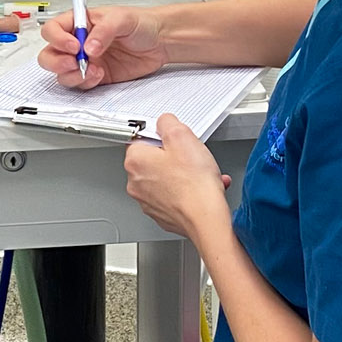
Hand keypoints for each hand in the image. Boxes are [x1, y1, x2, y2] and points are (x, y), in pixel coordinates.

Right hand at [40, 5, 167, 89]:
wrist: (160, 41)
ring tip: (92, 69)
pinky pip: (80, 83)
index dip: (57, 39)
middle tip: (74, 62)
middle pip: (50, 54)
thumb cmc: (141, 23)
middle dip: (57, 62)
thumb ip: (103, 31)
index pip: (53, 30)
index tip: (74, 46)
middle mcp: (77, 42)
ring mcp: (85, 60)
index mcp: (79, 22)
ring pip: (62, 73)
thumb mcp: (122, 19)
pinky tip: (99, 75)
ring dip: (72, 75)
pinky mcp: (95, 76)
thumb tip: (88, 46)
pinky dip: (85, 82)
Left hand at [124, 115, 232, 238]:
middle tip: (190, 156)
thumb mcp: (182, 136)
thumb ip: (168, 122)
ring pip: (166, 177)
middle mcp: (136, 183)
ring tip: (200, 173)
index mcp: (135, 161)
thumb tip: (164, 122)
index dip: (162, 136)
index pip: (141, 138)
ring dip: (184, 173)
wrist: (207, 219)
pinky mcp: (162, 213)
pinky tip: (202, 187)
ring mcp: (148, 201)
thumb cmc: (194, 185)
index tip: (174, 139)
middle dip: (174, 156)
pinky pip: (174, 194)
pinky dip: (187, 190)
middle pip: (153, 159)